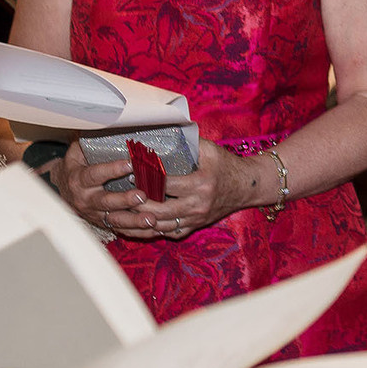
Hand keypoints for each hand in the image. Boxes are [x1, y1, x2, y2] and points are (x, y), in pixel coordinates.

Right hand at [50, 147, 153, 239]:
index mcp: (80, 179)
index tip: (130, 164)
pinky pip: (121, 230)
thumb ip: (91, 138)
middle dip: (124, 200)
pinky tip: (155, 229)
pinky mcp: (104, 224)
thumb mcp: (78, 151)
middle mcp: (86, 199)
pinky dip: (138, 231)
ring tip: (152, 219)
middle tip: (142, 195)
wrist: (60, 192)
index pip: (95, 175)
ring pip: (115, 220)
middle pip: (106, 201)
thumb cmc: (76, 166)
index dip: (111, 169)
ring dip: (134, 221)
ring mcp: (95, 214)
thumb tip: (107, 118)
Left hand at [136, 140, 266, 239]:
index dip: (145, 179)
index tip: (130, 172)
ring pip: (161, 225)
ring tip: (123, 212)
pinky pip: (170, 233)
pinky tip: (140, 223)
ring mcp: (196, 219)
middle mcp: (197, 205)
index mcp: (200, 183)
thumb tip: (162, 134)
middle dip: (137, 203)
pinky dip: (154, 229)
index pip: (165, 184)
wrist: (246, 186)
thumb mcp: (210, 149)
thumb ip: (188, 143)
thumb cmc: (226, 164)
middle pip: (158, 210)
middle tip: (120, 195)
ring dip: (140, 220)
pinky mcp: (195, 226)